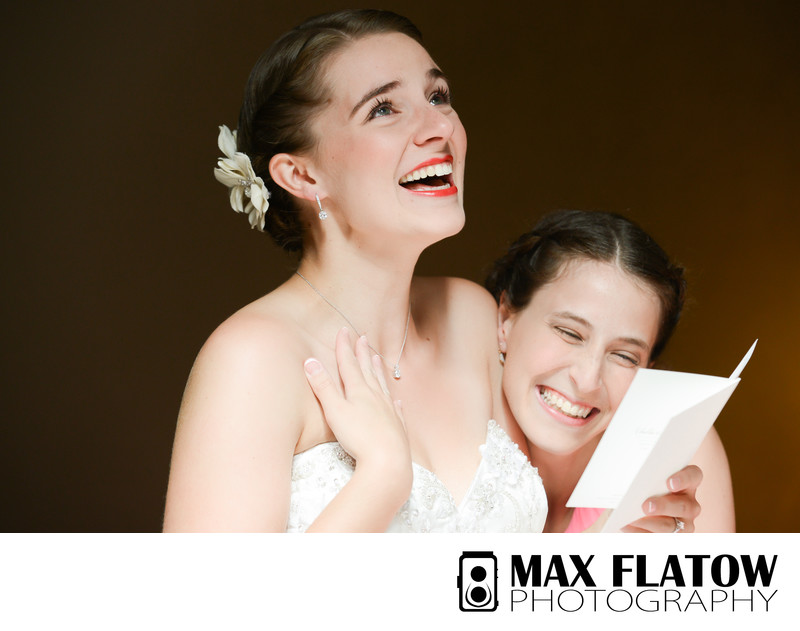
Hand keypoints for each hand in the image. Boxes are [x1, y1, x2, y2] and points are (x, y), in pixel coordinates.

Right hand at [303, 328, 411, 482]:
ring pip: (382, 386)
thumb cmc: (359, 436)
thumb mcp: (335, 411)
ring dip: (378, 371)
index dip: (345, 348)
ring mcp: (388, 412)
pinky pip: (396, 410)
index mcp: (359, 391)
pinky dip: (394, 402)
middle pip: (367, 371)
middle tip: (363, 338)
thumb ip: (323, 387)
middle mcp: (376, 397)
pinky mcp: (397, 428)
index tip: (344, 331)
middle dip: (362, 354)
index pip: (349, 364)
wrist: (388, 461)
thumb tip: (310, 361)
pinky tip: (396, 401)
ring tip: (377, 359)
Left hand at [621, 465, 702, 532]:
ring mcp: (684, 523)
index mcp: (686, 483)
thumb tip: (632, 481)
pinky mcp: (672, 537)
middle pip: (683, 506)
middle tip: (646, 506)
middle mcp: (689, 503)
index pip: (693, 476)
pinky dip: (640, 532)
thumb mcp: (645, 479)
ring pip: (670, 526)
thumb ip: (645, 477)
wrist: (635, 505)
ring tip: (632, 520)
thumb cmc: (642, 486)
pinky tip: (627, 526)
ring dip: (650, 523)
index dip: (684, 479)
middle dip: (663, 506)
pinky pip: (658, 537)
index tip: (670, 483)